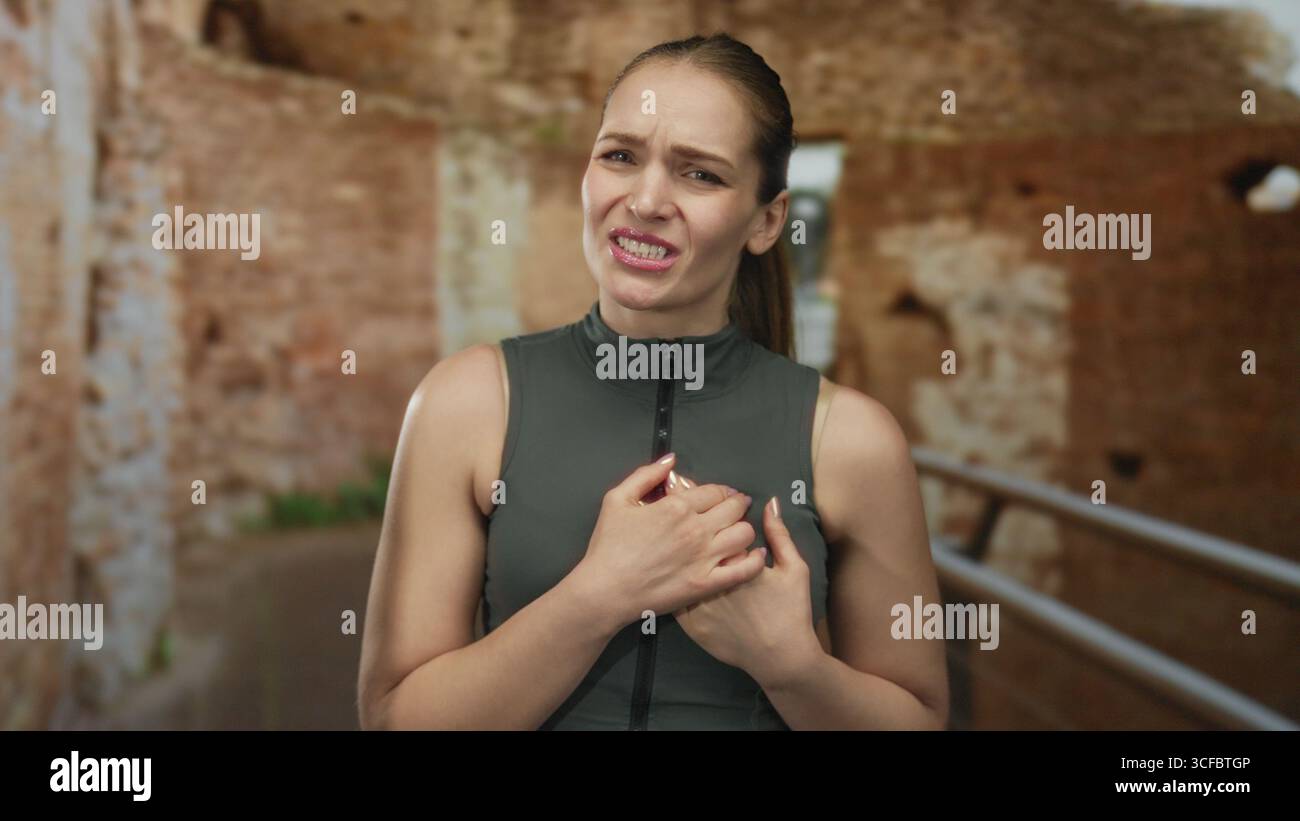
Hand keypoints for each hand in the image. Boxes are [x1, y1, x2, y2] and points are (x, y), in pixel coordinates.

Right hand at [572, 454, 765, 627]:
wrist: (604, 591)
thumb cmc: (608, 548)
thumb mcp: (616, 499)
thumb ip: (645, 475)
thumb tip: (670, 460)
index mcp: (676, 507)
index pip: (715, 491)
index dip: (722, 491)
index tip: (723, 495)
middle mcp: (696, 529)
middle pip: (735, 508)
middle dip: (738, 505)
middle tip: (735, 509)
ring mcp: (704, 557)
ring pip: (744, 534)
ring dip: (744, 529)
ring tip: (736, 532)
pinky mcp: (707, 584)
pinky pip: (744, 569)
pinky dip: (754, 560)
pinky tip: (754, 555)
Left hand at [670, 473, 822, 686]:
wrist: (778, 657)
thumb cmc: (790, 611)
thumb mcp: (793, 568)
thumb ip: (779, 535)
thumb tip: (770, 504)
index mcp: (734, 558)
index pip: (709, 521)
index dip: (697, 502)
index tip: (687, 484)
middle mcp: (711, 577)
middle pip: (687, 540)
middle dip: (677, 518)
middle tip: (669, 499)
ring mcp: (698, 602)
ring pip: (674, 567)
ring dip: (667, 548)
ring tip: (660, 531)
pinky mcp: (690, 624)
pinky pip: (671, 597)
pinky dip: (667, 581)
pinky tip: (664, 570)